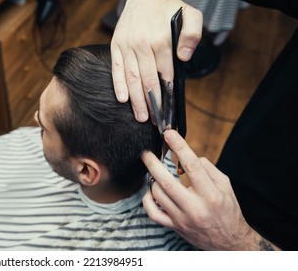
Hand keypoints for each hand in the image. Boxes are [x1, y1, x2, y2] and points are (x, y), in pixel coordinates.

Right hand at [111, 0, 201, 121]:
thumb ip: (192, 36)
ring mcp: (127, 46)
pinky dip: (118, 84)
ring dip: (135, 100)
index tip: (168, 111)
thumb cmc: (169, 8)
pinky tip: (122, 98)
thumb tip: (183, 58)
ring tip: (140, 116)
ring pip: (131, 78)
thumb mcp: (191, 16)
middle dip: (151, 104)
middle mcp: (141, 45)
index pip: (165, 74)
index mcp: (160, 41)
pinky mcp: (116, 45)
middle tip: (154, 121)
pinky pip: (116, 69)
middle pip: (147, 81)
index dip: (167, 95)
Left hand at [141, 130, 279, 249]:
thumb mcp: (226, 185)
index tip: (169, 134)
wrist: (229, 242)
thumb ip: (207, 168)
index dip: (179, 147)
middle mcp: (195, 207)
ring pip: (158, 194)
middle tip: (146, 153)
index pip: (192, 166)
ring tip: (153, 170)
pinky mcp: (174, 226)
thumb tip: (187, 156)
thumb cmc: (227, 210)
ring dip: (152, 179)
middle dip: (153, 164)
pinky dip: (147, 200)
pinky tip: (150, 191)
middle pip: (167, 182)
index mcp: (211, 195)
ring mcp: (182, 219)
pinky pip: (153, 213)